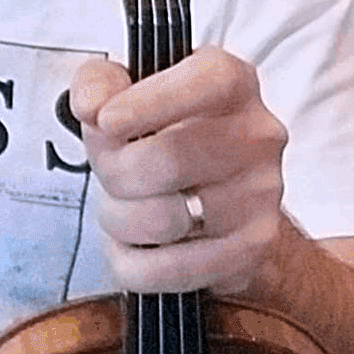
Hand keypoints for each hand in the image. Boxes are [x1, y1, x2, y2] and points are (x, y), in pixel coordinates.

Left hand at [68, 46, 287, 295]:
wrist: (212, 192)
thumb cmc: (162, 133)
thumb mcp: (126, 92)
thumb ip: (98, 84)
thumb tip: (91, 106)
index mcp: (231, 83)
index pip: (204, 84)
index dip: (148, 103)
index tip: (106, 120)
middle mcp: (257, 135)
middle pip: (166, 160)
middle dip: (113, 172)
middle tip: (109, 172)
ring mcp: (262, 195)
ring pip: (161, 220)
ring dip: (120, 219)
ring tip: (128, 206)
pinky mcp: (252, 248)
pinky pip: (167, 270)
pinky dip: (133, 262)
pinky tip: (141, 244)